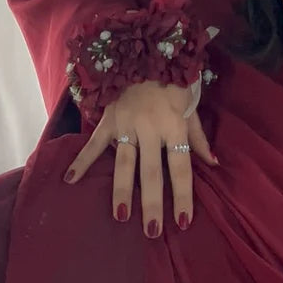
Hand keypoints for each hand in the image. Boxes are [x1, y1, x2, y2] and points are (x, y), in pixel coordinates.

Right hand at [63, 79, 218, 236]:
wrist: (145, 51)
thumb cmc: (173, 81)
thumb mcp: (191, 104)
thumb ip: (198, 136)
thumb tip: (213, 163)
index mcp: (174, 126)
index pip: (180, 166)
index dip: (183, 194)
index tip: (183, 221)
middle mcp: (150, 129)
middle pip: (151, 172)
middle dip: (152, 203)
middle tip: (151, 231)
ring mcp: (126, 124)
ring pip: (124, 163)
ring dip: (121, 191)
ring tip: (120, 217)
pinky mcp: (108, 120)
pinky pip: (94, 143)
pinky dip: (81, 161)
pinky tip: (70, 179)